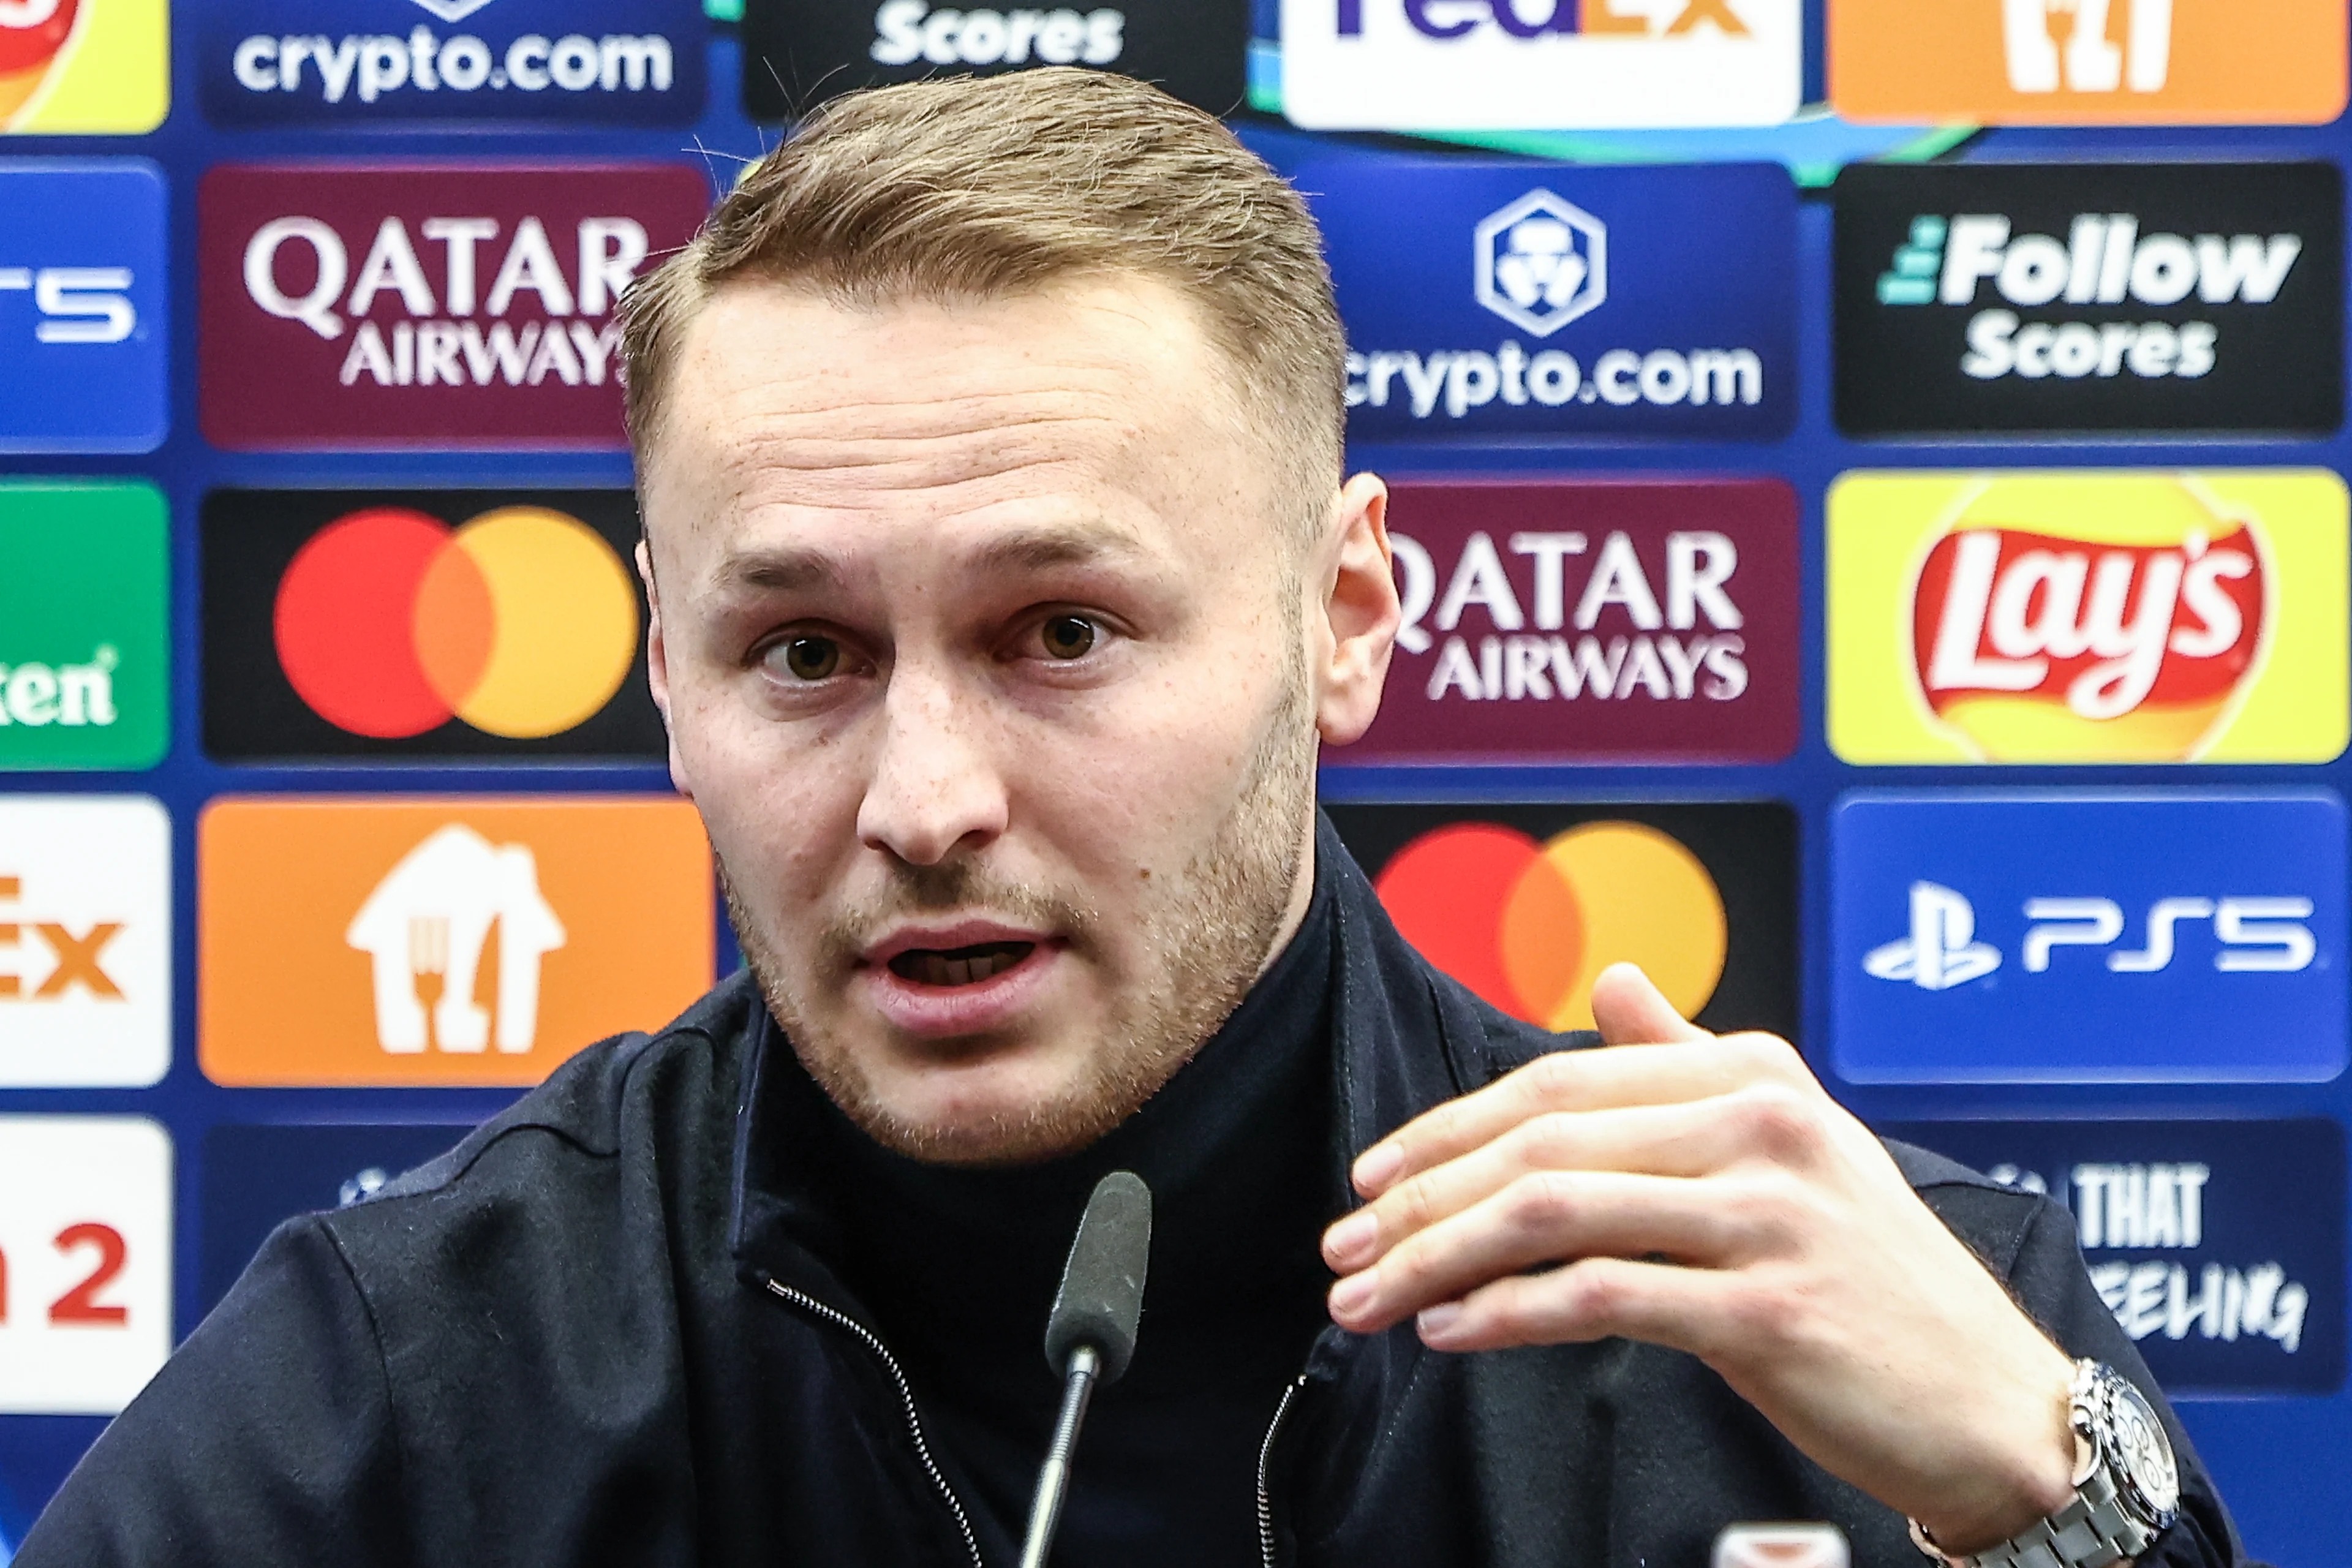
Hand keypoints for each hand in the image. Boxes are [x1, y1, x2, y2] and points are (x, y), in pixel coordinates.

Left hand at [1320, 964, 2080, 1553]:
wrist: (1995, 1403)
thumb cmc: (1875, 1278)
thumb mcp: (1795, 1145)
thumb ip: (1693, 1062)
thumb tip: (1616, 983)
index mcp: (1753, 1074)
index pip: (1557, 1085)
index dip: (1447, 1129)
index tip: (1371, 1180)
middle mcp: (1760, 1125)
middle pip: (1539, 1144)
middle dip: (1420, 1199)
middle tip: (1344, 1249)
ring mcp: (1768, 1214)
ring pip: (1552, 1215)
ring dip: (1437, 1259)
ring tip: (1368, 1298)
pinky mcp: (1769, 1308)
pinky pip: (1600, 1297)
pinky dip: (1506, 1314)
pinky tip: (1449, 1332)